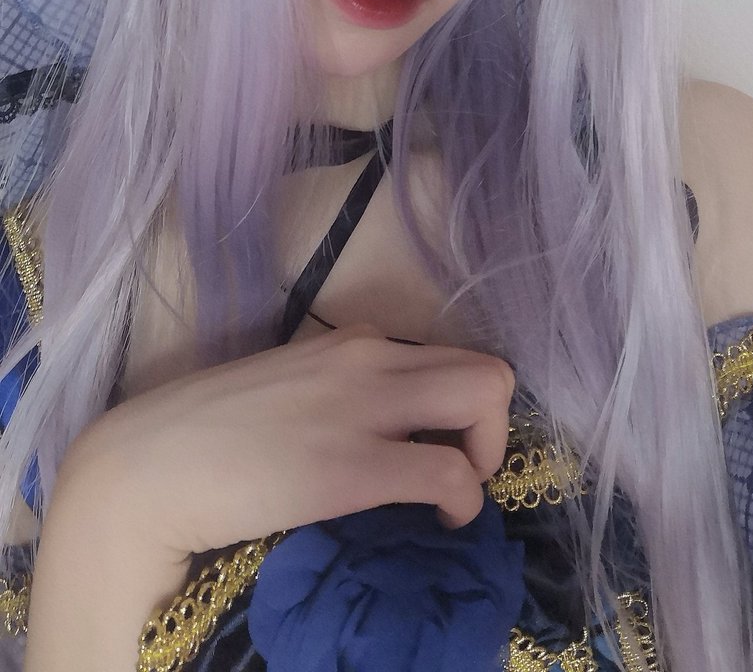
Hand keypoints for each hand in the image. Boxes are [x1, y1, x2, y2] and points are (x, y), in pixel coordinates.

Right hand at [73, 325, 514, 559]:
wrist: (148, 465)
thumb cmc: (207, 432)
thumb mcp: (289, 388)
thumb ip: (337, 390)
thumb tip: (377, 424)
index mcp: (353, 342)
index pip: (447, 352)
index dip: (462, 402)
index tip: (446, 440)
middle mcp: (370, 358)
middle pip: (486, 369)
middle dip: (494, 424)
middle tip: (464, 467)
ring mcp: (364, 406)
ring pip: (485, 397)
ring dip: (488, 453)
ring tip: (454, 493)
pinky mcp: (353, 465)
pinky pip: (451, 473)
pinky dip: (465, 501)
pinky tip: (441, 521)